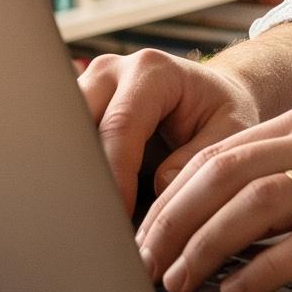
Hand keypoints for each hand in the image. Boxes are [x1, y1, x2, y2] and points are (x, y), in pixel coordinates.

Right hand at [79, 48, 262, 216]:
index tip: (119, 214)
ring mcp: (89, 87)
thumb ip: (198, 157)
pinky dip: (70, 171)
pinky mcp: (77, 107)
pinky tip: (84, 202)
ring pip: (60, 132)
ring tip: (87, 216)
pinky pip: (63, 141)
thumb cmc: (222, 113)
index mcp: (151, 71)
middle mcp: (112, 71)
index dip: (115, 175)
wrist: (212, 96)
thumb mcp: (231, 131)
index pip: (120, 125)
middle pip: (76, 124)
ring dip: (71, 172)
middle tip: (95, 220)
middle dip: (83, 173)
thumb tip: (160, 185)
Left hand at [136, 105, 291, 291]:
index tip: (137, 234)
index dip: (168, 195)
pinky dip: (263, 269)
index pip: (217, 154)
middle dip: (169, 220)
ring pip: (254, 203)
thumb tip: (228, 223)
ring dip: (204, 245)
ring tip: (176, 280)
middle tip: (139, 263)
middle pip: (222, 173)